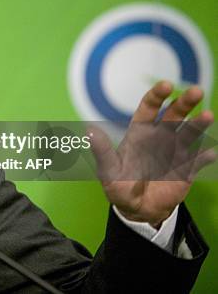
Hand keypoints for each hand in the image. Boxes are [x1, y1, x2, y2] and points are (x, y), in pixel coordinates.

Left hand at [89, 81, 215, 226]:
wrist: (137, 209)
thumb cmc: (118, 185)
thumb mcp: (108, 169)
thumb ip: (102, 151)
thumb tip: (89, 131)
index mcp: (140, 133)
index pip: (149, 108)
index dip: (156, 96)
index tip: (166, 85)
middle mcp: (159, 137)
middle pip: (174, 115)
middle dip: (184, 102)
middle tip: (196, 91)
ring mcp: (175, 152)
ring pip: (189, 133)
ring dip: (198, 124)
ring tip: (208, 116)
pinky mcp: (186, 169)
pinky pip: (198, 161)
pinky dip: (204, 157)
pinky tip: (210, 153)